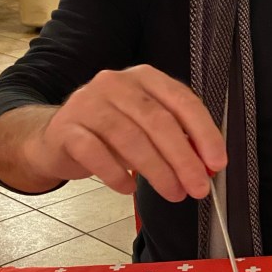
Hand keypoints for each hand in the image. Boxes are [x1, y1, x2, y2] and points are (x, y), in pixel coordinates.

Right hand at [23, 66, 226, 200]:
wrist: (55, 137)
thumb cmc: (110, 133)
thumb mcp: (146, 128)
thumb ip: (177, 139)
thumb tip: (206, 166)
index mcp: (144, 78)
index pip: (182, 101)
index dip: (204, 133)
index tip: (217, 163)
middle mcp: (116, 84)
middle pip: (158, 122)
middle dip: (183, 159)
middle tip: (198, 187)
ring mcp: (88, 104)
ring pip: (130, 139)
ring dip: (157, 172)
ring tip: (173, 193)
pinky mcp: (66, 129)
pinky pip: (96, 154)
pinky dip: (118, 175)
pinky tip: (129, 187)